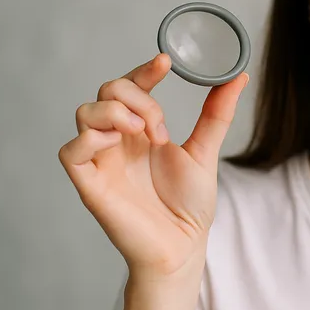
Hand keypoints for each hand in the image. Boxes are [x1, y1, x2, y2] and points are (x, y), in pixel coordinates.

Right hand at [58, 53, 248, 276]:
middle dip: (137, 96)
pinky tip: (118, 144)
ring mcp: (102, 160)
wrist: (183, 247)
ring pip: (85, 112)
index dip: (144, 70)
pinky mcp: (89, 183)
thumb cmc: (189, 205)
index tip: (166, 62)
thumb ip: (217, 114)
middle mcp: (119, 140)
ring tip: (143, 133)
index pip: (133, 86)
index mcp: (142, 130)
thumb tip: (239, 77)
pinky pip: (70, 150)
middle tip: (160, 126)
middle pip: (107, 91)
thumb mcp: (205, 152)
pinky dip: (90, 138)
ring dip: (115, 112)